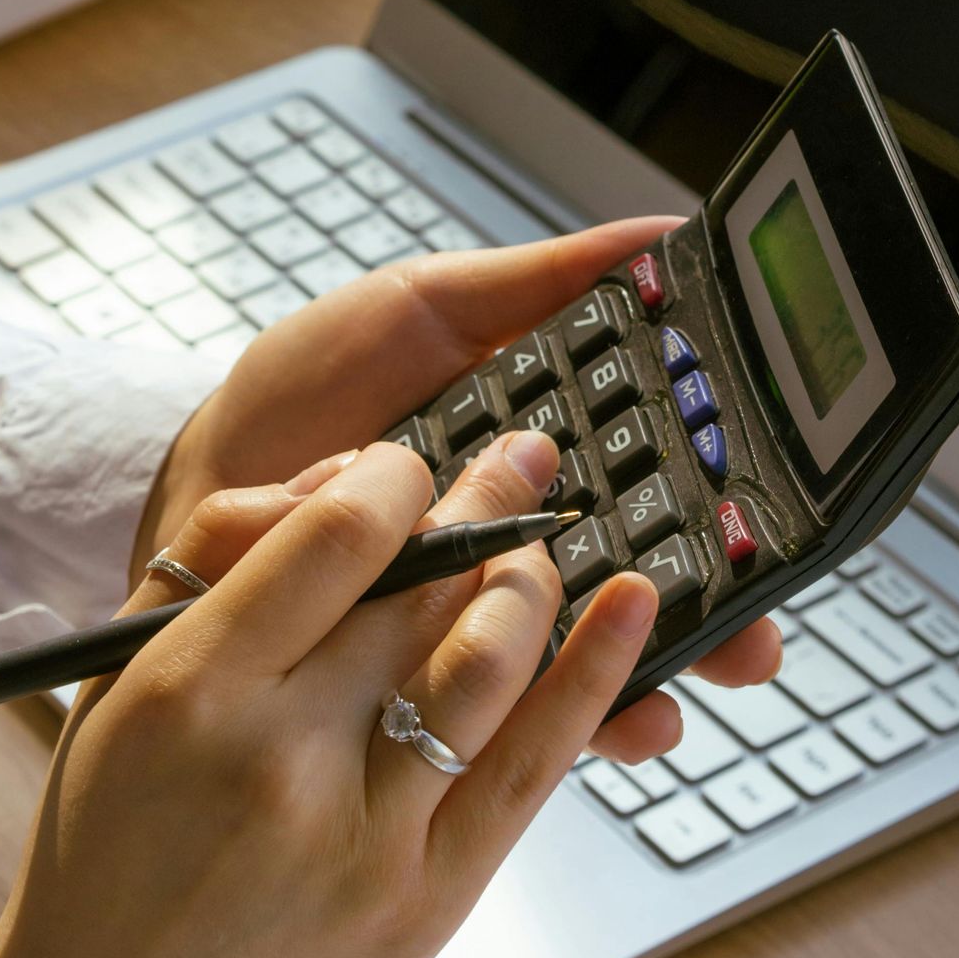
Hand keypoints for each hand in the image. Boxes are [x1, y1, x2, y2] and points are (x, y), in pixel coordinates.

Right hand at [0, 436, 662, 957]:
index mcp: (193, 688)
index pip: (335, 537)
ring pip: (488, 663)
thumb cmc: (104, 846)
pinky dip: (594, 676)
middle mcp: (282, 758)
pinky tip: (631, 608)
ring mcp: (365, 840)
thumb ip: (219, 566)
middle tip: (515, 462)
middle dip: (482, 507)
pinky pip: (533, 769)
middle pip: (421, 592)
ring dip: (533, 579)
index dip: (396, 479)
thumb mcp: (118, 681)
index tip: (411, 467)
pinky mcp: (427, 905)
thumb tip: (348, 484)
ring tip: (541, 538)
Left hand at [135, 222, 780, 763]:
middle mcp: (516, 549)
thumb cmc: (301, 397)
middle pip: (639, 587)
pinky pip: (497, 712)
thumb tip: (659, 236)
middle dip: (714, 615)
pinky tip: (611, 720)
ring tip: (693, 683)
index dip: (716, 504)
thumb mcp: (423, 310)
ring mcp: (469, 621)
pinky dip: (554, 721)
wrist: (193, 480)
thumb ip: (536, 284)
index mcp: (535, 465)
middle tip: (757, 632)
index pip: (653, 487)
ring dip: (649, 679)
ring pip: (586, 661)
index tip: (765, 514)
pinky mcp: (415, 682)